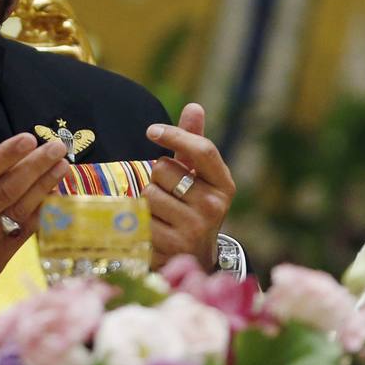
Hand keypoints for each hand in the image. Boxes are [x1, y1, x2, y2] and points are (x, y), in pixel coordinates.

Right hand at [0, 129, 68, 319]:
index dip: (6, 155)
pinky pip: (23, 233)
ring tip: (62, 167)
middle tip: (56, 147)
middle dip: (35, 165)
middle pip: (6, 189)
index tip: (28, 139)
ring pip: (19, 210)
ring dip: (44, 186)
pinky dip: (40, 213)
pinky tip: (52, 196)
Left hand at [143, 103, 235, 270]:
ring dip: (147, 199)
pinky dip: (140, 220)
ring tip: (162, 213)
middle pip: (164, 169)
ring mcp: (194, 228)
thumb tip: (194, 106)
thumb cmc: (193, 207)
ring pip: (149, 192)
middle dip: (157, 177)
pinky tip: (155, 229)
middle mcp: (214, 207)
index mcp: (224, 185)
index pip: (202, 150)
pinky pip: (140, 216)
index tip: (152, 131)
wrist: (195, 258)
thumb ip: (193, 142)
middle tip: (169, 194)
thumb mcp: (199, 177)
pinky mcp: (171, 245)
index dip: (175, 135)